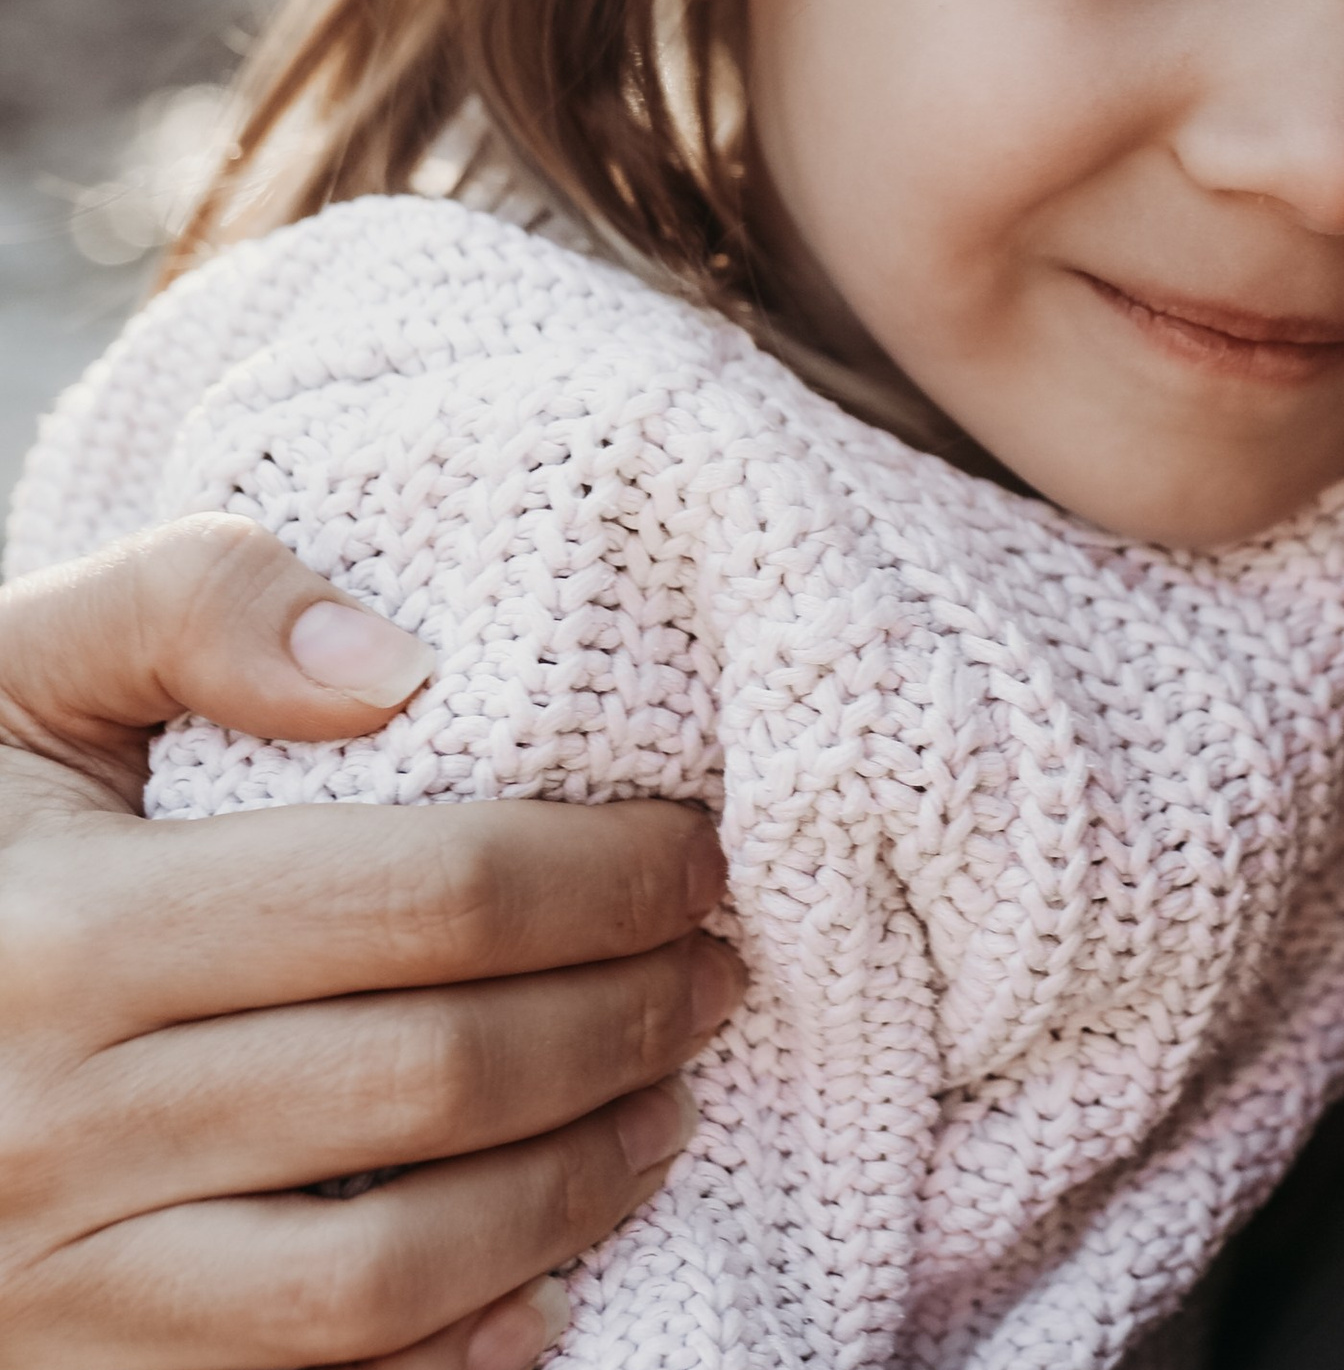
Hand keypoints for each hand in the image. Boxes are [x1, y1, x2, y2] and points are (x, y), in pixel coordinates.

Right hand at [0, 514, 740, 1369]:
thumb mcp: (17, 673)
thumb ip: (195, 605)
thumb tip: (400, 668)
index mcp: (67, 930)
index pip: (420, 896)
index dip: (597, 875)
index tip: (694, 851)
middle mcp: (49, 1124)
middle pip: (432, 1075)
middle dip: (622, 1018)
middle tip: (716, 969)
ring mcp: (47, 1283)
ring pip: (383, 1269)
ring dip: (571, 1187)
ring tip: (670, 1103)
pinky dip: (450, 1354)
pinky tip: (549, 1284)